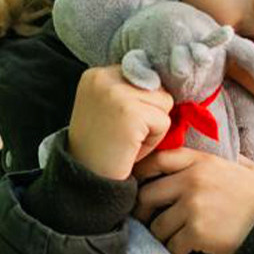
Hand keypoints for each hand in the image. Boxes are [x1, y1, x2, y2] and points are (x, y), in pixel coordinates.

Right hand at [67, 66, 173, 180]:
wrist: (86, 180)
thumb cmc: (101, 148)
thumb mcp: (108, 108)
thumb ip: (130, 90)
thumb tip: (167, 81)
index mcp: (96, 74)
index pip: (143, 75)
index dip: (141, 103)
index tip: (118, 123)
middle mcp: (103, 77)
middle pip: (156, 86)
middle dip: (148, 113)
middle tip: (123, 134)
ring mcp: (116, 93)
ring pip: (164, 102)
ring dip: (152, 127)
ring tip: (127, 140)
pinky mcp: (131, 112)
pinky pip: (163, 122)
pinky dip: (153, 141)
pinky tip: (130, 148)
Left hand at [132, 149, 253, 253]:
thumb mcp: (249, 168)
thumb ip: (231, 158)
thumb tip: (226, 153)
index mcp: (202, 162)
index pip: (158, 160)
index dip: (142, 173)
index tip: (139, 185)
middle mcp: (192, 181)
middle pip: (147, 195)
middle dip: (145, 212)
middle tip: (151, 222)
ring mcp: (192, 207)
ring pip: (157, 226)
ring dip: (162, 238)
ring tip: (172, 242)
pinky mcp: (195, 233)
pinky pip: (172, 246)